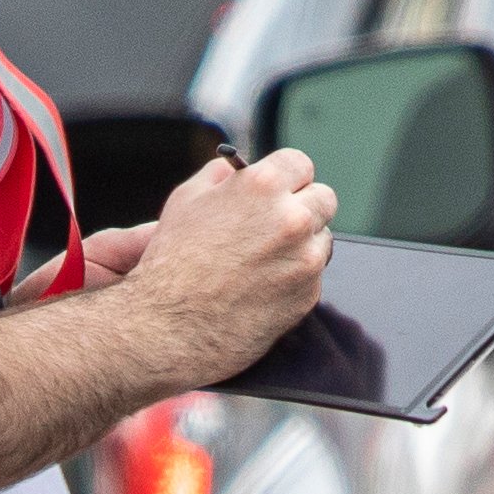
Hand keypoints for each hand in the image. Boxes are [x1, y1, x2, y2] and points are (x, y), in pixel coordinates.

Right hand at [98, 148, 332, 384]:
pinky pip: (313, 275)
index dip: (286, 177)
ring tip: (264, 258)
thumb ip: (219, 176)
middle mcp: (292, 219)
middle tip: (277, 222)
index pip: (300, 164)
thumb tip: (234, 170)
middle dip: (302, 206)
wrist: (170, 328)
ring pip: (322, 237)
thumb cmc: (171, 263)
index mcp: (262, 186)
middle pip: (323, 198)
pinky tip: (262, 285)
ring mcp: (305, 259)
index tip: (280, 188)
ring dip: (302, 243)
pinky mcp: (308, 294)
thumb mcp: (186, 201)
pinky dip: (295, 277)